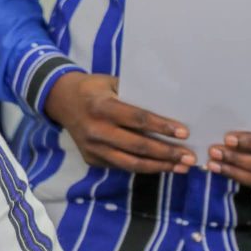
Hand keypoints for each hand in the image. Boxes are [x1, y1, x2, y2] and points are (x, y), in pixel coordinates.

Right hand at [44, 72, 194, 173]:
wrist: (60, 101)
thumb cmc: (93, 89)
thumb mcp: (111, 83)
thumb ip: (135, 96)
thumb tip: (170, 106)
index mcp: (102, 107)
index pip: (138, 119)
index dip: (162, 127)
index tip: (185, 133)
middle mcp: (95, 130)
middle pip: (138, 146)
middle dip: (167, 153)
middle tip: (190, 157)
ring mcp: (92, 148)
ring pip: (130, 163)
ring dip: (158, 166)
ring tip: (180, 167)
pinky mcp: (91, 159)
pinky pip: (121, 166)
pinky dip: (143, 167)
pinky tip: (160, 166)